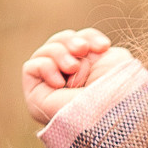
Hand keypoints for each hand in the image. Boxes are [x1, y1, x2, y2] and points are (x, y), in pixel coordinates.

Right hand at [21, 27, 147, 127]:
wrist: (108, 110)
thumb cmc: (116, 88)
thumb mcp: (111, 57)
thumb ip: (90, 45)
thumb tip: (72, 51)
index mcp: (90, 72)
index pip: (78, 42)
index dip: (87, 37)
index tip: (103, 46)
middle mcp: (71, 80)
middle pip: (59, 42)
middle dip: (72, 41)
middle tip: (84, 50)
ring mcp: (52, 89)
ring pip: (45, 52)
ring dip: (60, 53)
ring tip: (73, 69)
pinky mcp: (36, 97)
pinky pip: (31, 67)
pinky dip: (46, 67)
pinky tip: (60, 83)